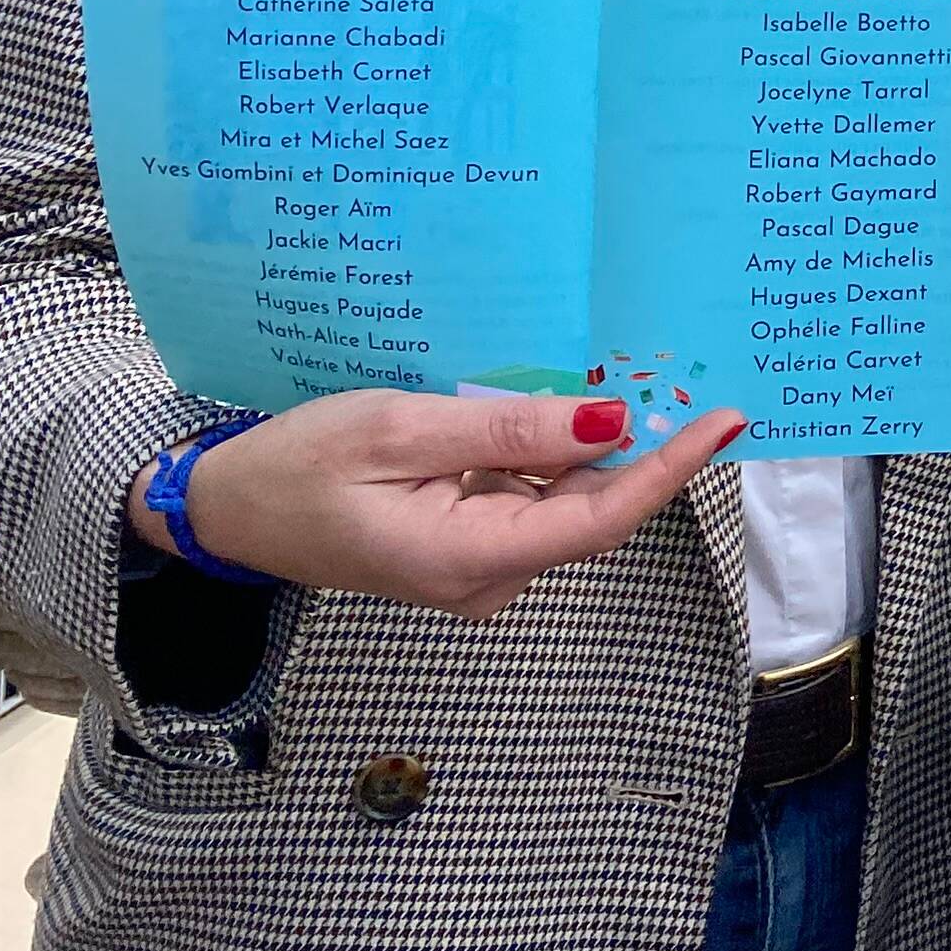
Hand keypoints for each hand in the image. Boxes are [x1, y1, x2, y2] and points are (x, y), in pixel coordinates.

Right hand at [130, 392, 747, 620]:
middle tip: (693, 372)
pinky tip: (571, 406)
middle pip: (591, 512)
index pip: (600, 521)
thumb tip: (611, 423)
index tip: (726, 419)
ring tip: (641, 372)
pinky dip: (558, 457)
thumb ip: (509, 431)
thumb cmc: (298, 465)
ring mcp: (476, 567)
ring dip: (601, 448)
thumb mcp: (402, 429)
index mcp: (467, 559)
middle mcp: (485, 578)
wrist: (225, 508)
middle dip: (645, 449)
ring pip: (565, 504)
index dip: (669, 471)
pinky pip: (531, 501)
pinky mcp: (466, 547)